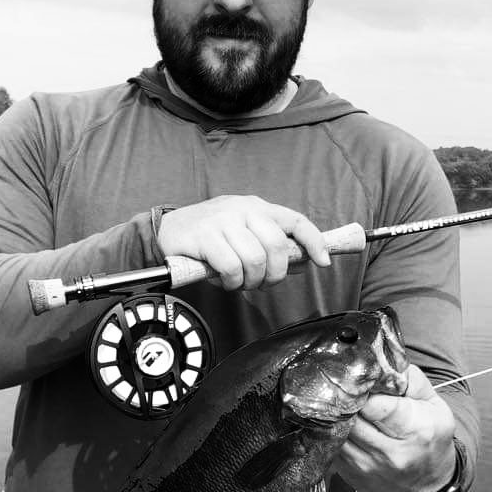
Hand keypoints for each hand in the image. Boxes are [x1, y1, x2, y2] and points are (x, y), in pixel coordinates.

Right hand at [157, 195, 330, 289]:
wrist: (168, 230)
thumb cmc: (211, 236)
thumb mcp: (244, 235)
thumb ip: (272, 248)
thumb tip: (304, 264)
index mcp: (257, 207)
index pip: (295, 221)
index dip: (314, 242)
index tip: (323, 263)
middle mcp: (243, 209)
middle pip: (277, 246)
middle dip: (275, 274)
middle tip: (262, 284)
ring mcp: (223, 221)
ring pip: (255, 259)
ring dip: (250, 281)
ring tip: (239, 283)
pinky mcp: (204, 236)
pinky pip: (231, 267)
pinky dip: (232, 282)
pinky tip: (225, 281)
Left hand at [336, 365, 457, 491]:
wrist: (428, 485)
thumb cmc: (431, 438)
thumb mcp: (434, 405)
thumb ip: (410, 380)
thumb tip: (382, 362)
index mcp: (416, 429)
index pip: (375, 405)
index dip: (362, 388)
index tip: (359, 379)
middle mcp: (391, 452)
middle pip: (352, 417)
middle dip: (346, 399)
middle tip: (345, 386)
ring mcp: (369, 466)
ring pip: (337, 431)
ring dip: (336, 415)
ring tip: (342, 402)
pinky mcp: (351, 475)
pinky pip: (331, 445)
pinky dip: (333, 431)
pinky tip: (341, 422)